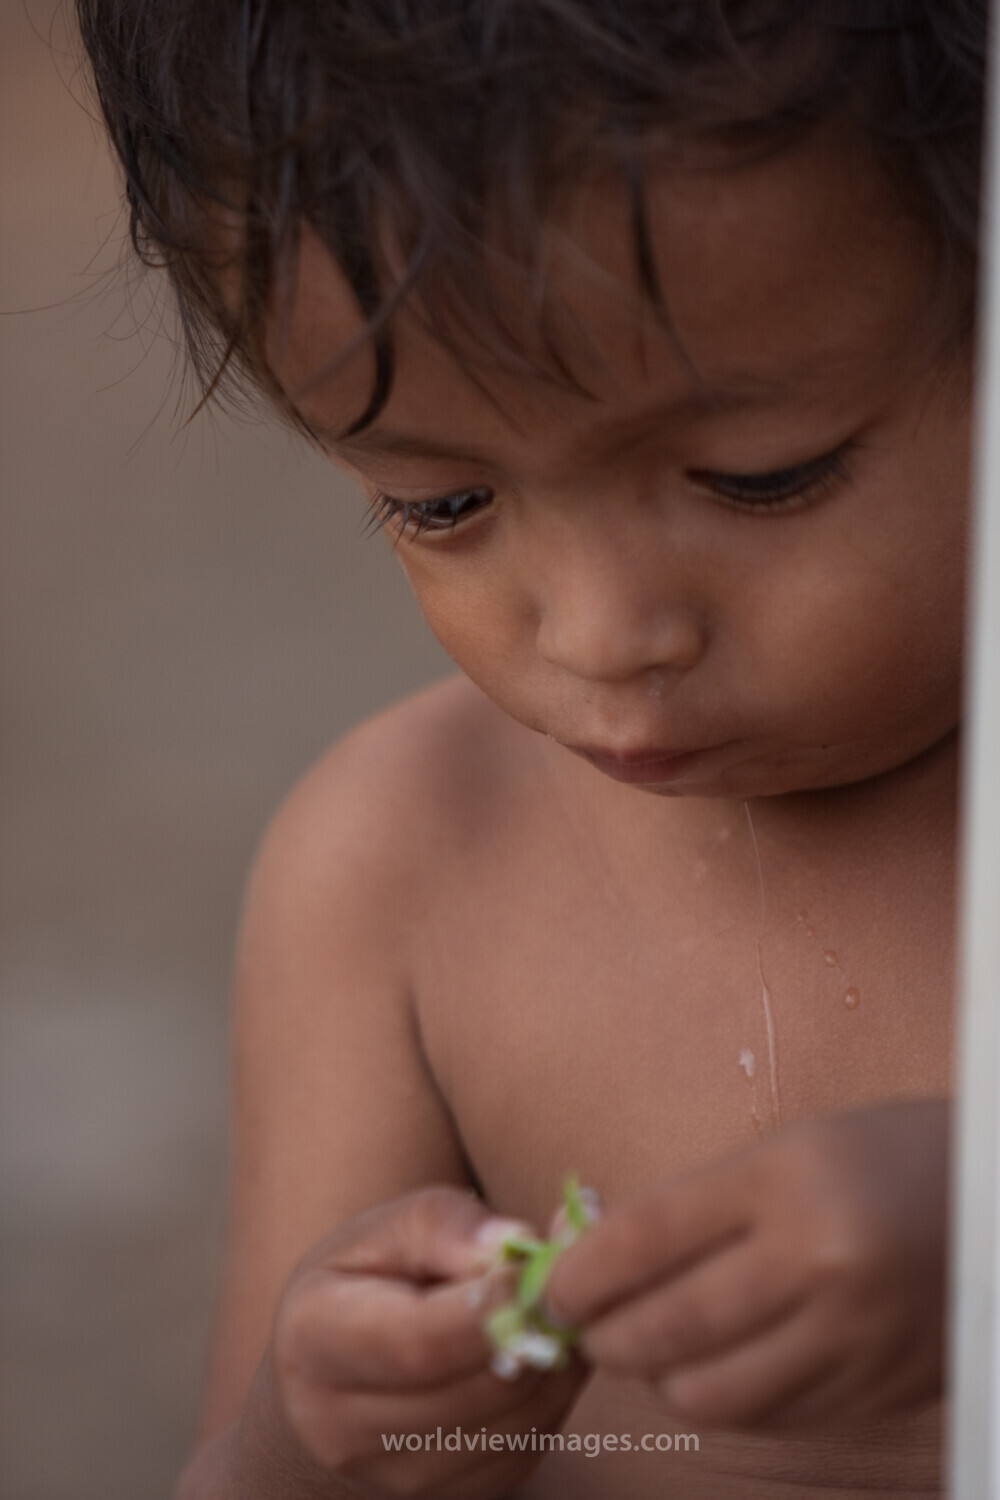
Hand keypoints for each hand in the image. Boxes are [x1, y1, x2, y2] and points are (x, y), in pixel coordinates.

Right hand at [259, 1186, 585, 1498]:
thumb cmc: (362, 1280)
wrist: (330, 1374)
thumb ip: (444, 1225)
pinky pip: (526, 1448)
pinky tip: (539, 1351)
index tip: (530, 1266)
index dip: (489, 1307)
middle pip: (473, 1392)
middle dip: (532, 1331)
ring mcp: (394, 1477)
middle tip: (559, 1280)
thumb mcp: (383, 1229)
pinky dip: (550, 1397)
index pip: (417, 1344)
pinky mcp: (446, 1498)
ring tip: (551, 1309)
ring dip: (552, 1364)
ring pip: (512, 1426)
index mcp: (315, 1341)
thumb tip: (515, 1244)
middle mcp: (342, 1428)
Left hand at [545, 1100, 947, 1429]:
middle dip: (603, 1336)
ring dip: (661, 1377)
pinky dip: (728, 1398)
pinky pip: (771, 1418)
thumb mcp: (783, 1149)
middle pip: (666, 1328)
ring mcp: (854, 1334)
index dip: (577, 1273)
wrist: (997, 1198)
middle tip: (585, 1326)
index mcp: (784, 1178)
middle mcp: (817, 1259)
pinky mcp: (880, 1390)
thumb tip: (590, 1254)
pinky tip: (723, 1363)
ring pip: (710, 1393)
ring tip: (655, 1347)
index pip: (642, 1238)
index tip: (549, 1288)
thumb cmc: (877, 1157)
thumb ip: (692, 1205)